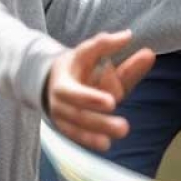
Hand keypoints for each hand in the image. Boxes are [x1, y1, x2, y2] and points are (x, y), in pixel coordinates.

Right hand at [45, 30, 155, 151]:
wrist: (51, 79)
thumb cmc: (78, 65)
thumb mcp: (88, 52)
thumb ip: (108, 45)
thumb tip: (128, 35)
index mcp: (64, 80)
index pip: (75, 91)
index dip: (91, 97)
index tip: (112, 102)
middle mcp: (59, 100)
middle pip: (78, 112)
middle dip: (99, 119)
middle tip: (122, 123)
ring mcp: (61, 115)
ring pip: (78, 125)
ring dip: (98, 131)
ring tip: (121, 132)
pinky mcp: (66, 126)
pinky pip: (76, 135)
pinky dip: (89, 140)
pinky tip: (106, 144)